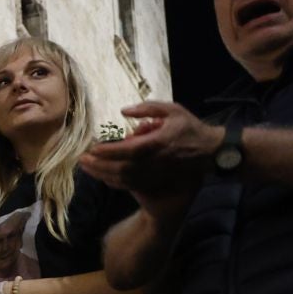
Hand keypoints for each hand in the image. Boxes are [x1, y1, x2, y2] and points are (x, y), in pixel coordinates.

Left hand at [80, 101, 220, 196]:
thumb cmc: (190, 128)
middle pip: (120, 168)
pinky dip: (113, 181)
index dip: (108, 151)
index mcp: (158, 143)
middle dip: (98, 165)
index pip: (127, 150)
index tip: (92, 149)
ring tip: (86, 167)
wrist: (210, 151)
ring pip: (123, 179)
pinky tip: (102, 175)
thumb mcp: (173, 110)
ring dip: (102, 174)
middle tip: (82, 159)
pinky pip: (129, 185)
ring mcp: (154, 174)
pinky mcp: (154, 180)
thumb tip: (123, 110)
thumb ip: (148, 108)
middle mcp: (154, 162)